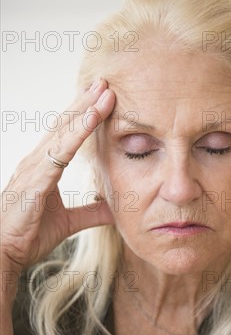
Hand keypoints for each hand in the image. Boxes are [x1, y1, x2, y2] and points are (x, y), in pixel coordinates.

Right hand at [0, 79, 115, 274]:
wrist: (4, 252)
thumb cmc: (28, 234)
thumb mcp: (68, 222)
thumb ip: (91, 213)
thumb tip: (115, 209)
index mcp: (44, 167)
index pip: (67, 134)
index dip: (84, 115)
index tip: (103, 98)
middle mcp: (37, 161)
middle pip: (65, 125)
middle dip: (86, 102)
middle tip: (105, 82)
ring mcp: (34, 167)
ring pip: (64, 131)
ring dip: (85, 109)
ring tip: (105, 91)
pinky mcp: (35, 179)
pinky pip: (60, 150)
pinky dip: (78, 132)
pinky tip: (93, 117)